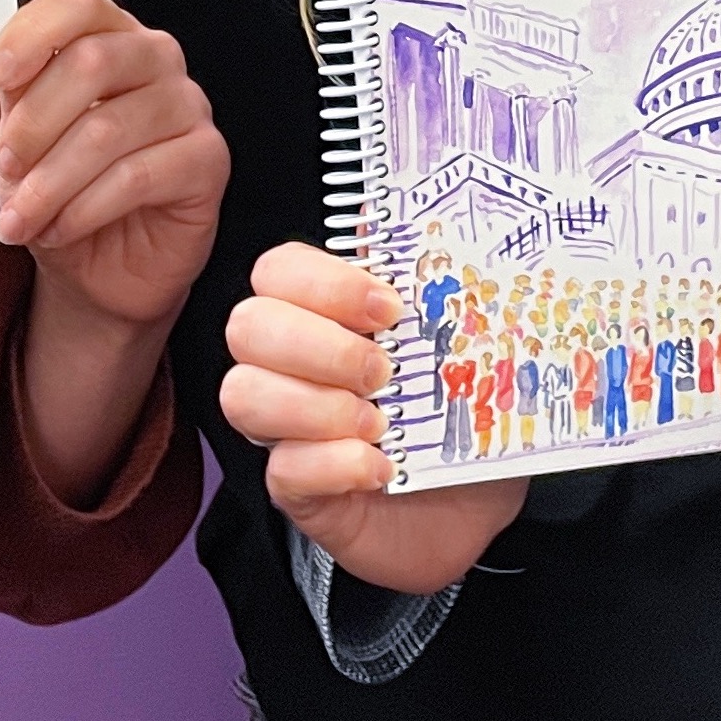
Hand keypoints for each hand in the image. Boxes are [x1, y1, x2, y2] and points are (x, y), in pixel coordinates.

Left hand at [0, 0, 227, 332]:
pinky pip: (137, 176)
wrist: (100, 269)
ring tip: (20, 220)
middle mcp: (156, 59)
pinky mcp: (209, 158)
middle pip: (90, 62)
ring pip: (107, 128)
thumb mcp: (25, 141)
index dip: (31, 35)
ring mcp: (189, 106)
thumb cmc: (64, 195)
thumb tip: (2, 74)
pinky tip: (61, 229)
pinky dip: (84, 209)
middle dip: (32, 125)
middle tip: (4, 170)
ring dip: (49, 184)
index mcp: (109, 37)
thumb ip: (19, 96)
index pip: (77, 4)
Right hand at [219, 243, 525, 594]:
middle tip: (383, 372)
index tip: (389, 308)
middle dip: (317, 344)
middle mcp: (293, 366)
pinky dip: (334, 464)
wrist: (477, 503)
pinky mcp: (297, 491)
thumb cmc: (461, 413)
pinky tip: (380, 468)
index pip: (278, 271)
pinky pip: (281, 470)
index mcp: (327, 315)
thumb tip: (406, 216)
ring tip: (380, 425)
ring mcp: (287, 429)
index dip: (323, 282)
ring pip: (243, 395)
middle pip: (246, 326)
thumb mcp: (463, 340)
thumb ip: (432, 282)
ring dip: (317, 406)